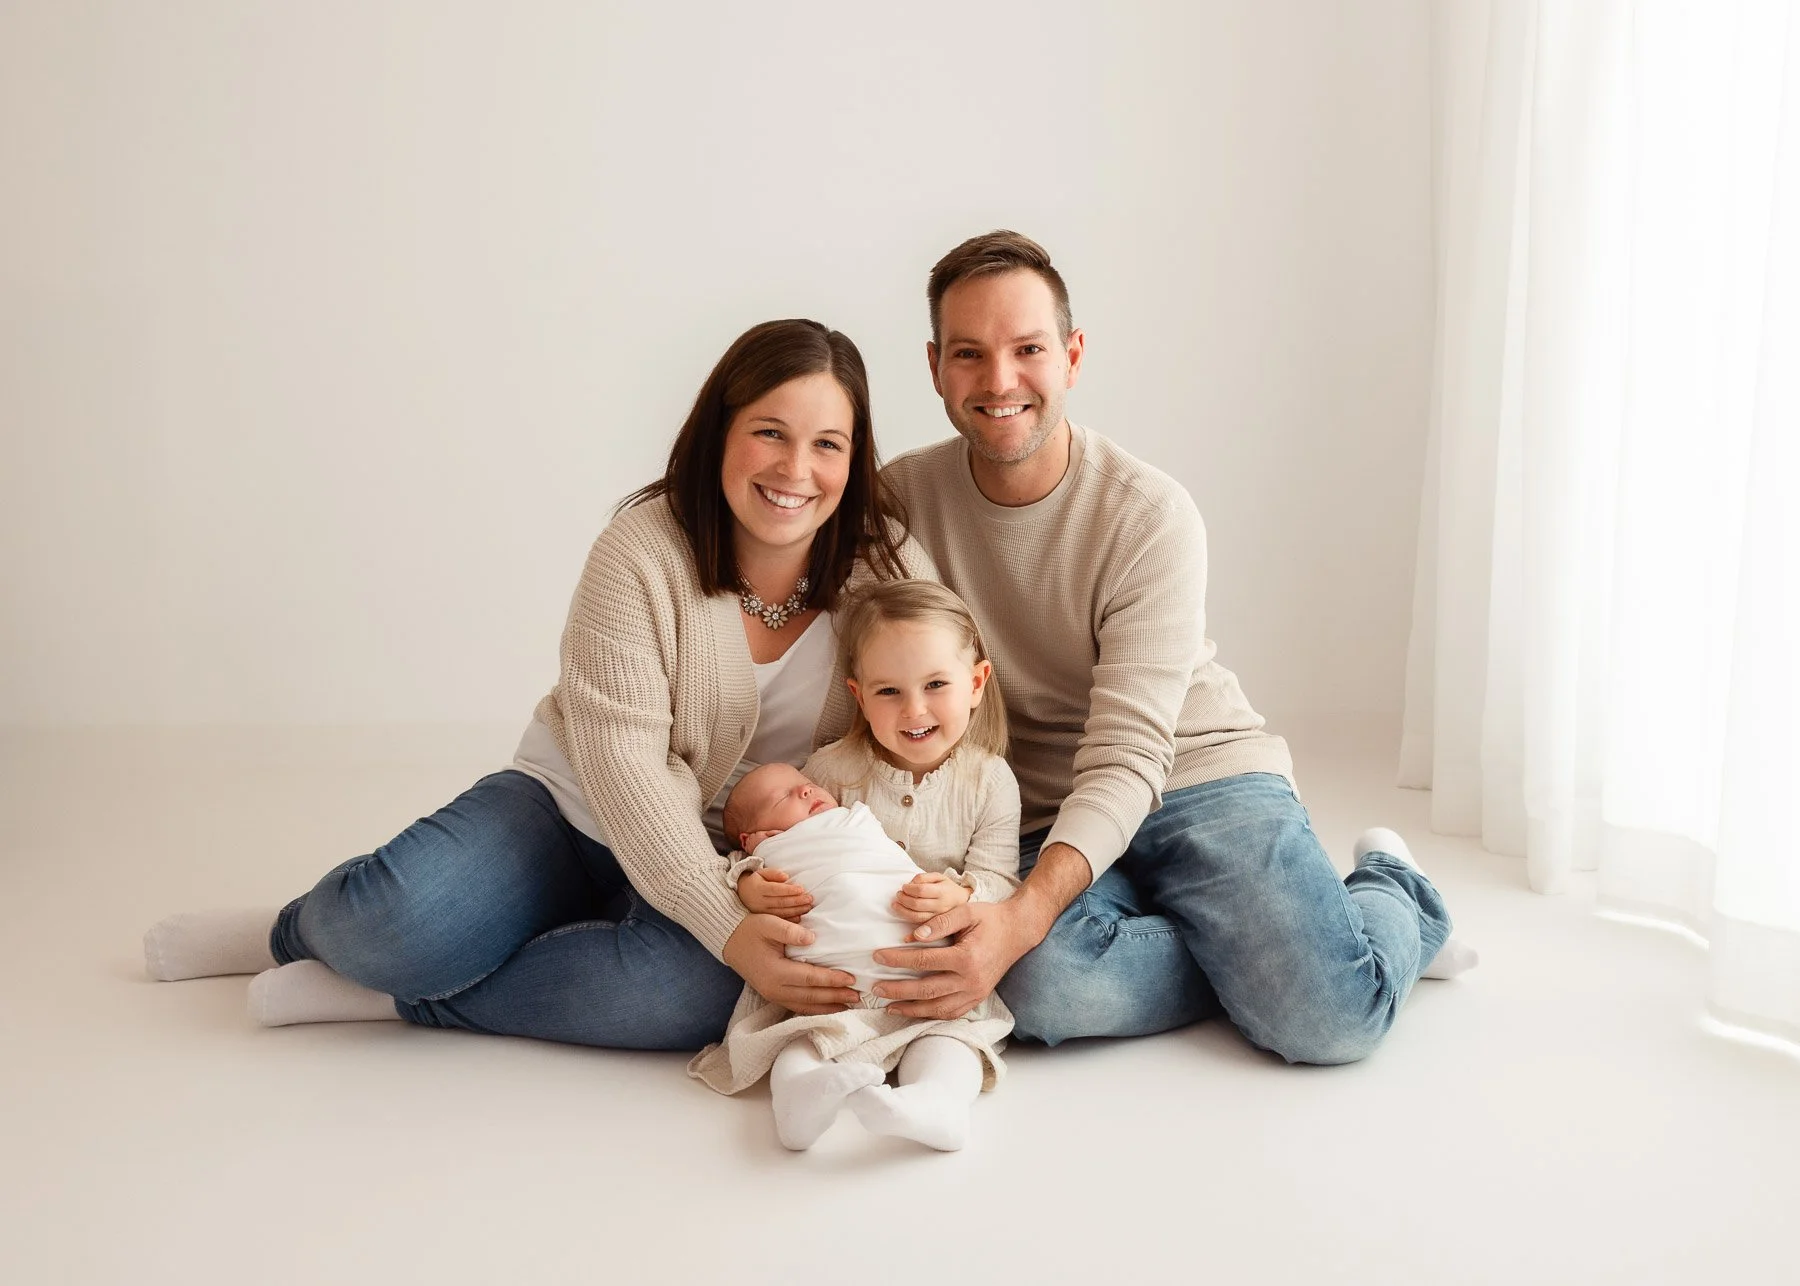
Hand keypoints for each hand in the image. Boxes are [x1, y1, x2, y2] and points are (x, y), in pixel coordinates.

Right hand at [722, 913, 859, 1014]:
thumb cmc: (750, 929)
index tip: (850, 978)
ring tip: (849, 1006)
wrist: (729, 940)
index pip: (810, 978)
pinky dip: (815, 1009)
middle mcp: (774, 988)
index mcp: (775, 971)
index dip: (831, 979)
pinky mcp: (772, 995)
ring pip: (805, 1006)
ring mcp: (772, 995)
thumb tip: (813, 939)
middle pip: (811, 997)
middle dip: (835, 996)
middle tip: (857, 995)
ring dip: (828, 1007)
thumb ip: (790, 931)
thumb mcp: (768, 924)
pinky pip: (797, 1006)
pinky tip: (828, 1008)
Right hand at [737, 867, 812, 921]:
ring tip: (808, 907)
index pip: (775, 889)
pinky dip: (790, 920)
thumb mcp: (761, 873)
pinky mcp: (763, 920)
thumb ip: (773, 873)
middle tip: (810, 899)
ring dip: (796, 910)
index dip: (789, 890)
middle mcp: (759, 902)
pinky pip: (778, 920)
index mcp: (758, 889)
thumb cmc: (756, 881)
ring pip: (781, 912)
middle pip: (780, 902)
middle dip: (796, 901)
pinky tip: (800, 917)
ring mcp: (761, 912)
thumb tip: (785, 876)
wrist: (741, 895)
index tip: (802, 889)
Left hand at [869, 897, 1043, 1019]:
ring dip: (911, 1009)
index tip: (878, 956)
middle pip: (926, 991)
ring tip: (889, 1006)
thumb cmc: (990, 919)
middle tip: (875, 988)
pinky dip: (931, 1015)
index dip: (898, 960)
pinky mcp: (978, 998)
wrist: (1018, 932)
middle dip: (898, 991)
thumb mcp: (965, 911)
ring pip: (937, 1009)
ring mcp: (976, 993)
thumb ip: (939, 922)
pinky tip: (914, 1011)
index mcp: (967, 957)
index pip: (924, 961)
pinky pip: (951, 1013)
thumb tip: (913, 936)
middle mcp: (971, 980)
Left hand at [891, 871, 970, 922]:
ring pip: (917, 917)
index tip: (904, 886)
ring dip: (902, 911)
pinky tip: (903, 928)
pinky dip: (910, 930)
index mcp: (942, 892)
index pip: (921, 890)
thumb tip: (911, 884)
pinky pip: (920, 929)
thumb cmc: (947, 887)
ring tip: (896, 904)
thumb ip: (924, 877)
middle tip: (898, 894)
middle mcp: (941, 906)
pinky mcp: (935, 926)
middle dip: (904, 899)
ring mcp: (938, 918)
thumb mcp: (939, 877)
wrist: (962, 902)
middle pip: (917, 904)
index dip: (909, 888)